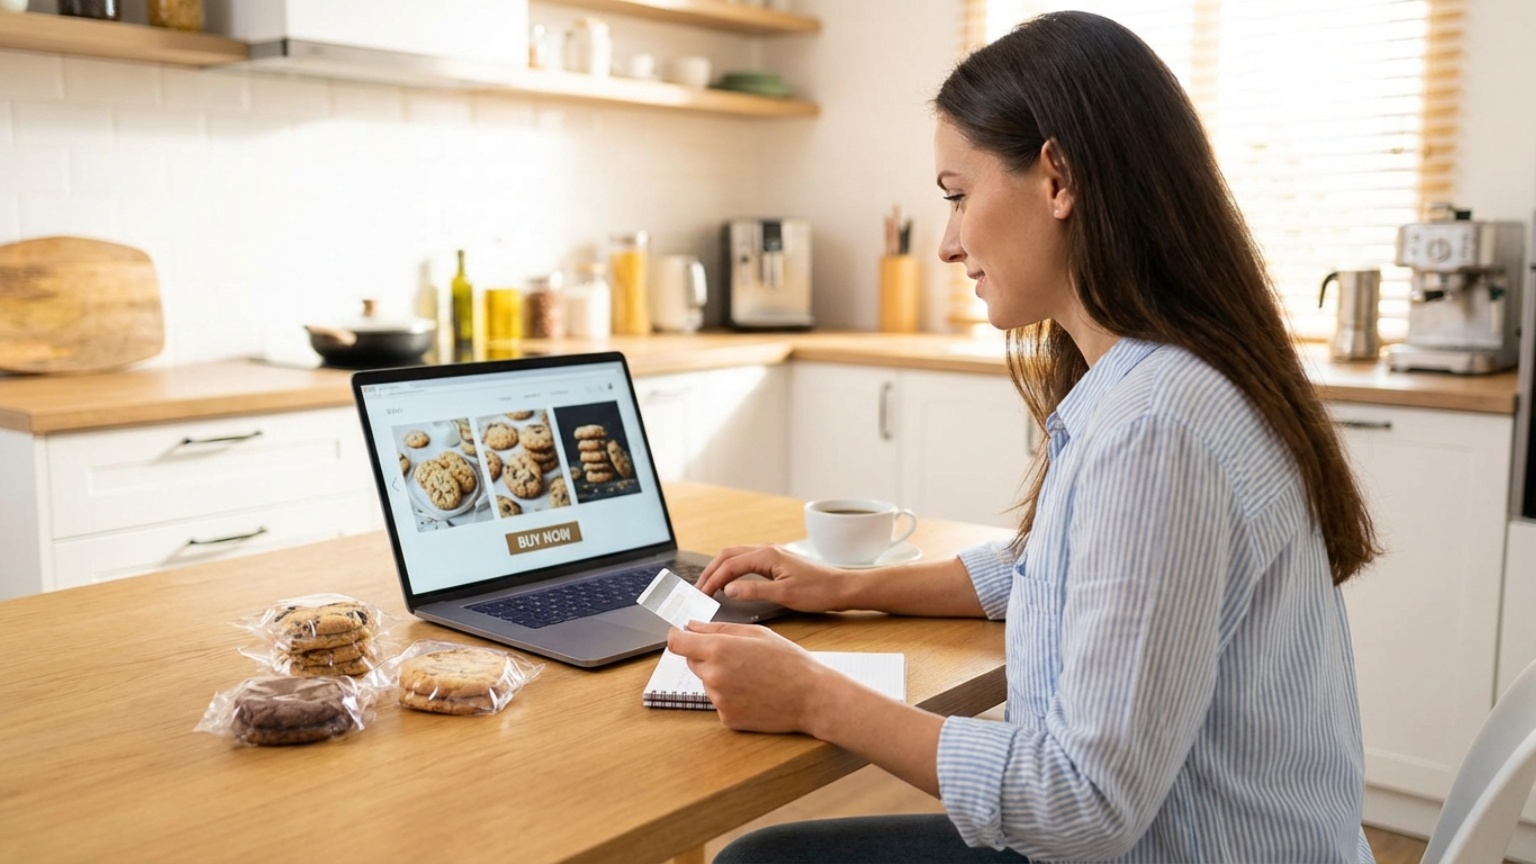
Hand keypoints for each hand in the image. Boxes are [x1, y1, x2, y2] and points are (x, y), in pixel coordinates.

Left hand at [667, 620, 832, 732]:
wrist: (812, 697)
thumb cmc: (789, 661)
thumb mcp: (756, 634)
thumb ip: (719, 628)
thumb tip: (691, 625)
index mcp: (719, 650)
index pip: (676, 642)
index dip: (677, 636)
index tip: (682, 634)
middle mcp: (714, 676)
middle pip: (692, 661)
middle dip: (706, 655)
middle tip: (738, 655)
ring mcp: (719, 700)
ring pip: (707, 682)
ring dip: (720, 677)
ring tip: (753, 676)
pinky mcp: (727, 718)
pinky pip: (719, 702)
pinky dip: (731, 696)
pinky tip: (755, 693)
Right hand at [696, 544, 851, 611]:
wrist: (841, 588)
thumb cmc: (818, 591)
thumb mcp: (784, 595)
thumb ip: (755, 591)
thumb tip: (730, 589)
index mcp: (767, 555)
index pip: (730, 565)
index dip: (713, 579)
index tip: (702, 594)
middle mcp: (767, 550)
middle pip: (728, 555)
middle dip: (711, 571)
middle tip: (699, 589)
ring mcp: (771, 554)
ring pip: (736, 556)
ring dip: (720, 569)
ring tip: (709, 586)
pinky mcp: (776, 562)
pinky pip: (746, 561)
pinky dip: (732, 570)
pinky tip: (730, 583)